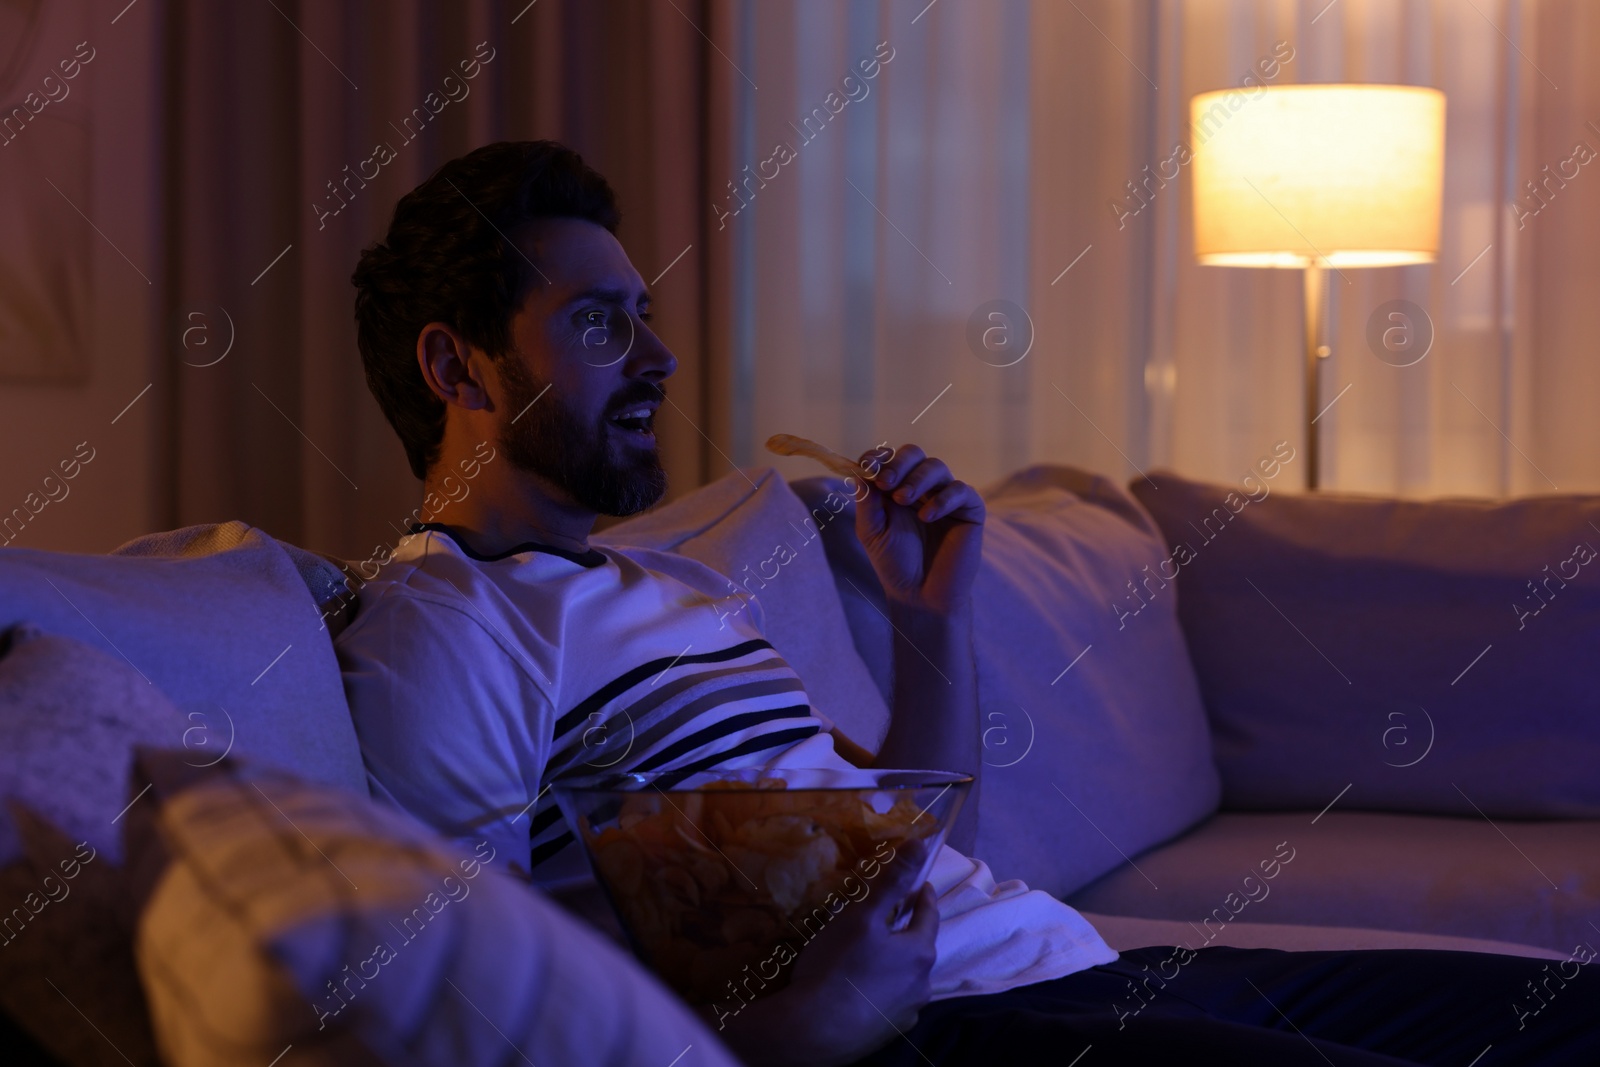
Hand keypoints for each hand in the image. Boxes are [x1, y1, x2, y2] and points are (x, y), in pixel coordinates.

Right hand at [712, 876, 938, 1066]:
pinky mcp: (889, 1033)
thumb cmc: (837, 966)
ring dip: (894, 963)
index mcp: (920, 952)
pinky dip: (881, 990)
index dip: (923, 896)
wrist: (813, 1031)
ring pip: (906, 977)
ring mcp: (907, 1012)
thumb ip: (891, 881)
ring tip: (870, 955)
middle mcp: (922, 984)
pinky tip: (861, 988)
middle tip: (888, 918)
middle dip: (906, 931)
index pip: (929, 915)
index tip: (920, 885)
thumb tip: (919, 843)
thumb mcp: (862, 915)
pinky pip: (891, 1002)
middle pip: (919, 948)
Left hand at [856, 443, 984, 614]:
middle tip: (885, 482)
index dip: (878, 458)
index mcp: (896, 488)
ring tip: (902, 500)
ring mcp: (946, 496)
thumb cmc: (895, 564)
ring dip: (917, 479)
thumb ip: (866, 502)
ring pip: (936, 467)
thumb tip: (860, 471)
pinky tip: (927, 515)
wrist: (921, 595)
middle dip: (898, 463)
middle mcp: (922, 488)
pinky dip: (943, 498)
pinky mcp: (969, 510)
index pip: (889, 459)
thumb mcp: (872, 531)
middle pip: (914, 454)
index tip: (867, 466)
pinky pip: (960, 490)